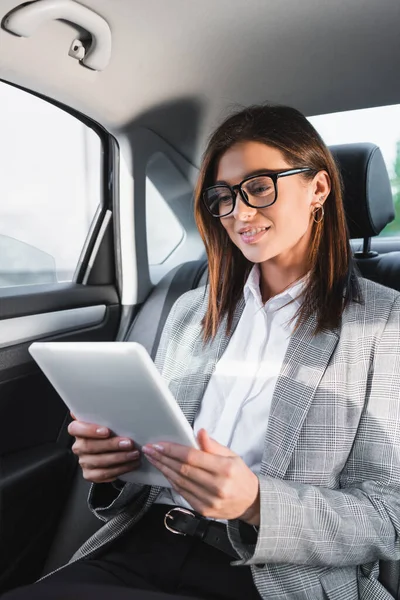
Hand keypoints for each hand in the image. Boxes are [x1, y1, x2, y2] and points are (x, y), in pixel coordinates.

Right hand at [68, 413, 140, 482]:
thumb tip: (107, 397)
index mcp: (79, 430)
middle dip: (111, 445)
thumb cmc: (112, 430)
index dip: (89, 430)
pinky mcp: (90, 474)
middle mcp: (79, 446)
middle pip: (90, 446)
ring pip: (98, 462)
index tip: (106, 430)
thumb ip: (103, 412)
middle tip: (128, 443)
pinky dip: (119, 470)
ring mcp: (84, 461)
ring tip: (134, 454)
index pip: (75, 428)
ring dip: (119, 458)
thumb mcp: (109, 419)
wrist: (116, 450)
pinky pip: (103, 474)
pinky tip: (130, 465)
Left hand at [142, 429, 259, 524]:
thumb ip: (212, 445)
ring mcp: (209, 501)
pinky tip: (164, 472)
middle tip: (150, 450)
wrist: (251, 502)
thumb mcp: (231, 455)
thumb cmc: (240, 475)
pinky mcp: (203, 511)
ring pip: (180, 482)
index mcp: (225, 469)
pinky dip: (171, 481)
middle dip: (163, 458)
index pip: (193, 457)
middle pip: (183, 470)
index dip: (173, 450)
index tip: (159, 444)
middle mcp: (217, 486)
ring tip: (153, 459)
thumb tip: (199, 432)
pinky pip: (182, 493)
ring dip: (163, 469)